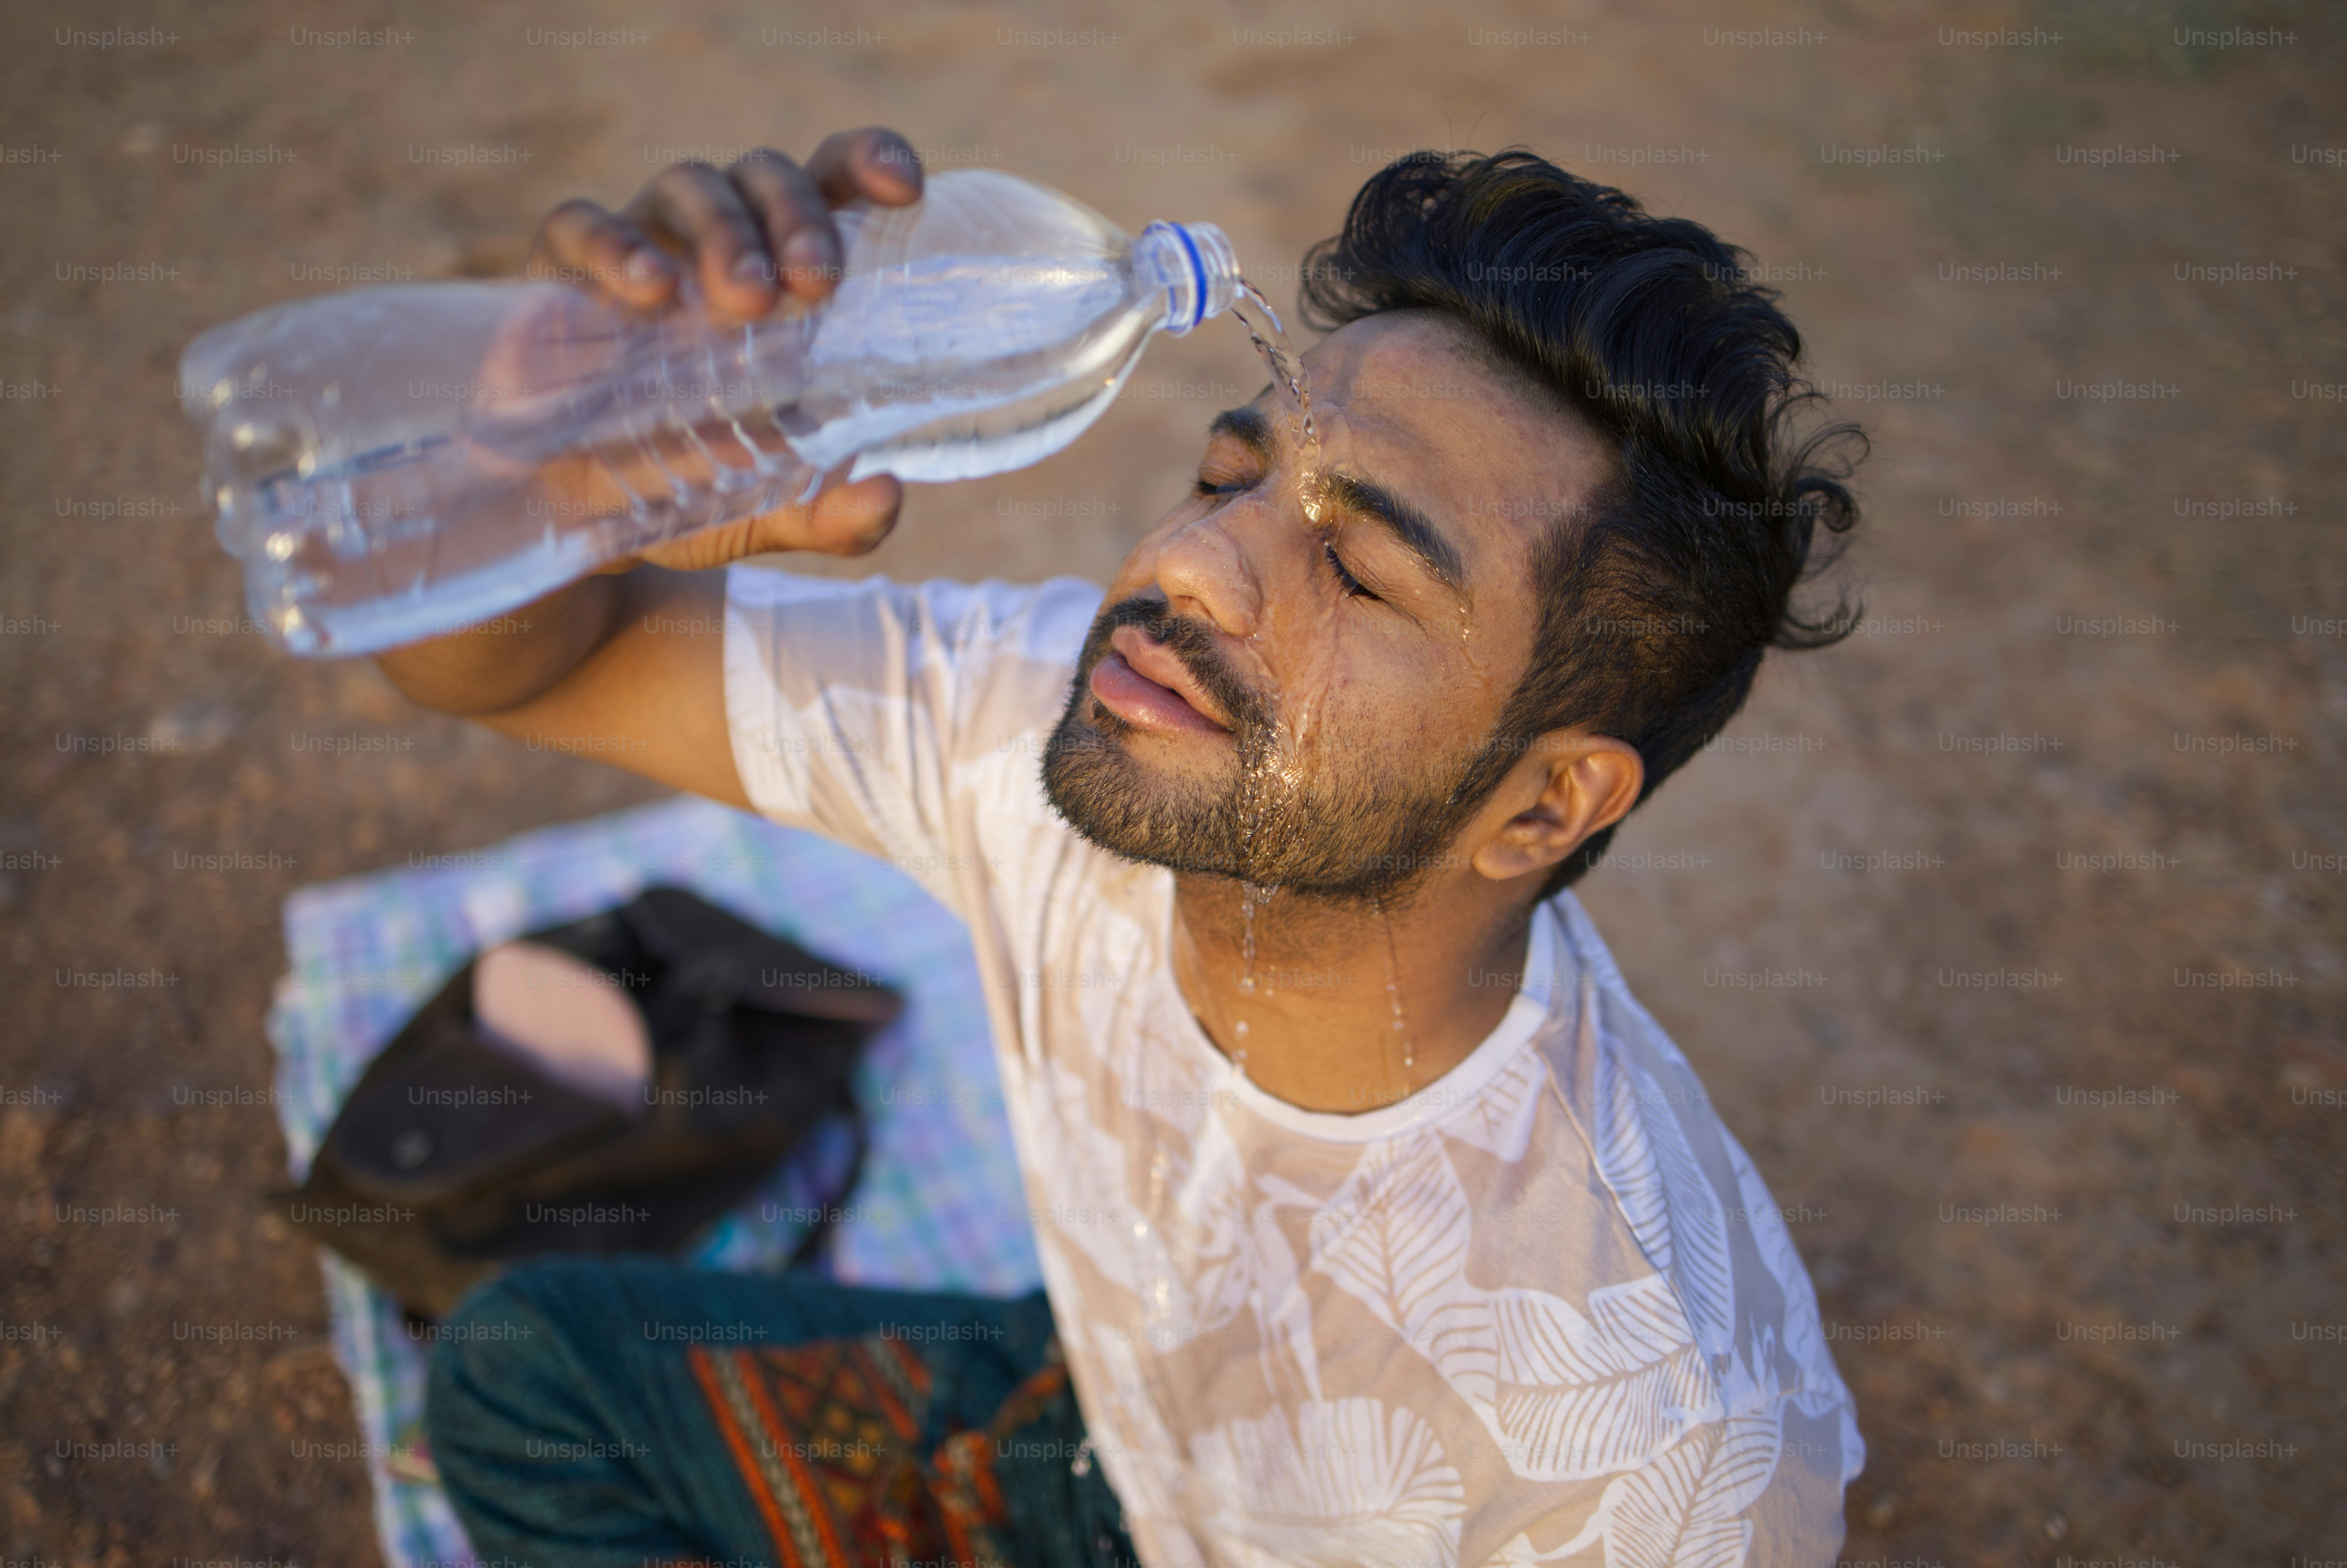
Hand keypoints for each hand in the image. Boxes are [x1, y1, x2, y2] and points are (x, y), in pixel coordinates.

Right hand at [523, 128, 925, 566]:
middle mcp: (720, 235)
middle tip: (816, 282)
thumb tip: (884, 498)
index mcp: (786, 266)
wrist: (586, 514)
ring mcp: (643, 241)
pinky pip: (582, 224)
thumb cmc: (698, 481)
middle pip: (767, 177)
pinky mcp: (564, 269)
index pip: (834, 182)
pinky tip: (648, 287)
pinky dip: (614, 243)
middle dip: (798, 216)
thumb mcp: (774, 509)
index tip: (905, 189)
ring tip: (747, 298)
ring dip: (725, 229)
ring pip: (690, 185)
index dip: (869, 162)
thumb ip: (834, 516)